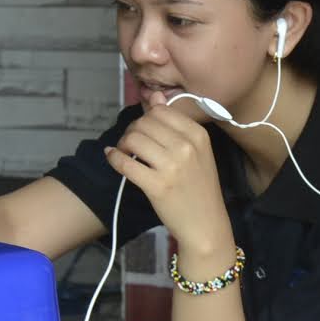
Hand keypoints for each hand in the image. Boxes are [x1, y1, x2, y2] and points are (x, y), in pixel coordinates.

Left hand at [105, 104, 230, 254]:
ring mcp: (172, 167)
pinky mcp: (157, 186)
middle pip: (144, 123)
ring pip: (133, 139)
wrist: (206, 225)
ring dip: (122, 144)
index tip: (143, 131)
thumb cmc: (200, 188)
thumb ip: (174, 124)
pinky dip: (114, 158)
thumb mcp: (196, 152)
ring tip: (124, 152)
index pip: (160, 111)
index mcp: (198, 135)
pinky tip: (113, 158)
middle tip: (130, 144)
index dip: (145, 118)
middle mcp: (187, 147)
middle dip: (131, 131)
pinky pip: (125, 163)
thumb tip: (154, 95)